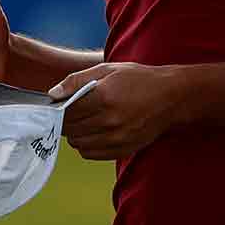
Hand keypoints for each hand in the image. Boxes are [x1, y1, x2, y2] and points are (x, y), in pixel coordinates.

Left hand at [52, 63, 185, 159]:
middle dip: (64, 121)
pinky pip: (90, 154)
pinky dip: (86, 145)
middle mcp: (109, 121)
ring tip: (84, 121)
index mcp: (103, 98)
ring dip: (75, 134)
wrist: (172, 98)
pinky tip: (94, 132)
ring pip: (77, 143)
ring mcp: (117, 138)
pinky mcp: (123, 150)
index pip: (65, 111)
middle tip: (70, 112)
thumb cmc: (138, 80)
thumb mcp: (107, 70)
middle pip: (69, 129)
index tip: (58, 105)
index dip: (57, 109)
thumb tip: (52, 94)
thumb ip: (76, 81)